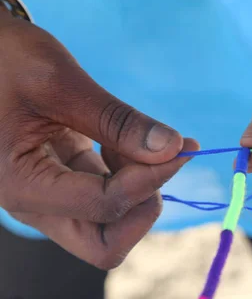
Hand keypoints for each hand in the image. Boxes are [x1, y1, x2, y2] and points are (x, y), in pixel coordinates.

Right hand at [0, 11, 197, 268]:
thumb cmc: (6, 59)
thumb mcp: (60, 82)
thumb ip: (116, 120)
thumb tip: (173, 147)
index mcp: (21, 184)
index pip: (105, 206)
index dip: (151, 178)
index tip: (181, 144)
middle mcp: (35, 204)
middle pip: (106, 245)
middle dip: (144, 205)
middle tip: (160, 157)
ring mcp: (51, 197)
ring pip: (111, 225)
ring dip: (140, 188)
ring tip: (140, 137)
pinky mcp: (65, 182)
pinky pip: (108, 197)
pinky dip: (131, 175)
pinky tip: (127, 140)